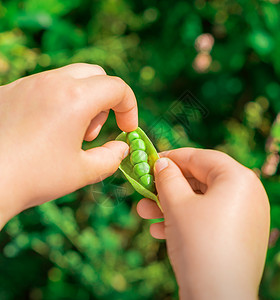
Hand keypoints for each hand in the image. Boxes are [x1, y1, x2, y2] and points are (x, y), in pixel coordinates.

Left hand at [0, 63, 136, 227]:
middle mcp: (51, 82)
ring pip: (69, 78)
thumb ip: (111, 157)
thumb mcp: (83, 172)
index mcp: (75, 99)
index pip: (117, 88)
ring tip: (69, 134)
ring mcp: (26, 84)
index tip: (125, 129)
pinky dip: (57, 102)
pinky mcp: (8, 91)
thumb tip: (121, 147)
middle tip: (93, 131)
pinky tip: (45, 131)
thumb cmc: (34, 178)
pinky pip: (44, 87)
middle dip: (106, 101)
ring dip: (81, 101)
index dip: (129, 108)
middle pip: (95, 74)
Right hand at [137, 148, 269, 299]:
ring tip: (144, 212)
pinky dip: (183, 221)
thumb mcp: (177, 204)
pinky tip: (159, 230)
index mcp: (238, 178)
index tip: (151, 160)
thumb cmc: (198, 243)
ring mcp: (243, 217)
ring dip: (170, 206)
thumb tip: (162, 163)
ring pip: (200, 202)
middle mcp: (246, 194)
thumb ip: (167, 177)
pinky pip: (206, 219)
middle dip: (166, 188)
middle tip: (143, 190)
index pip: (201, 157)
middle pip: (199, 180)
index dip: (172, 157)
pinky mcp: (236, 236)